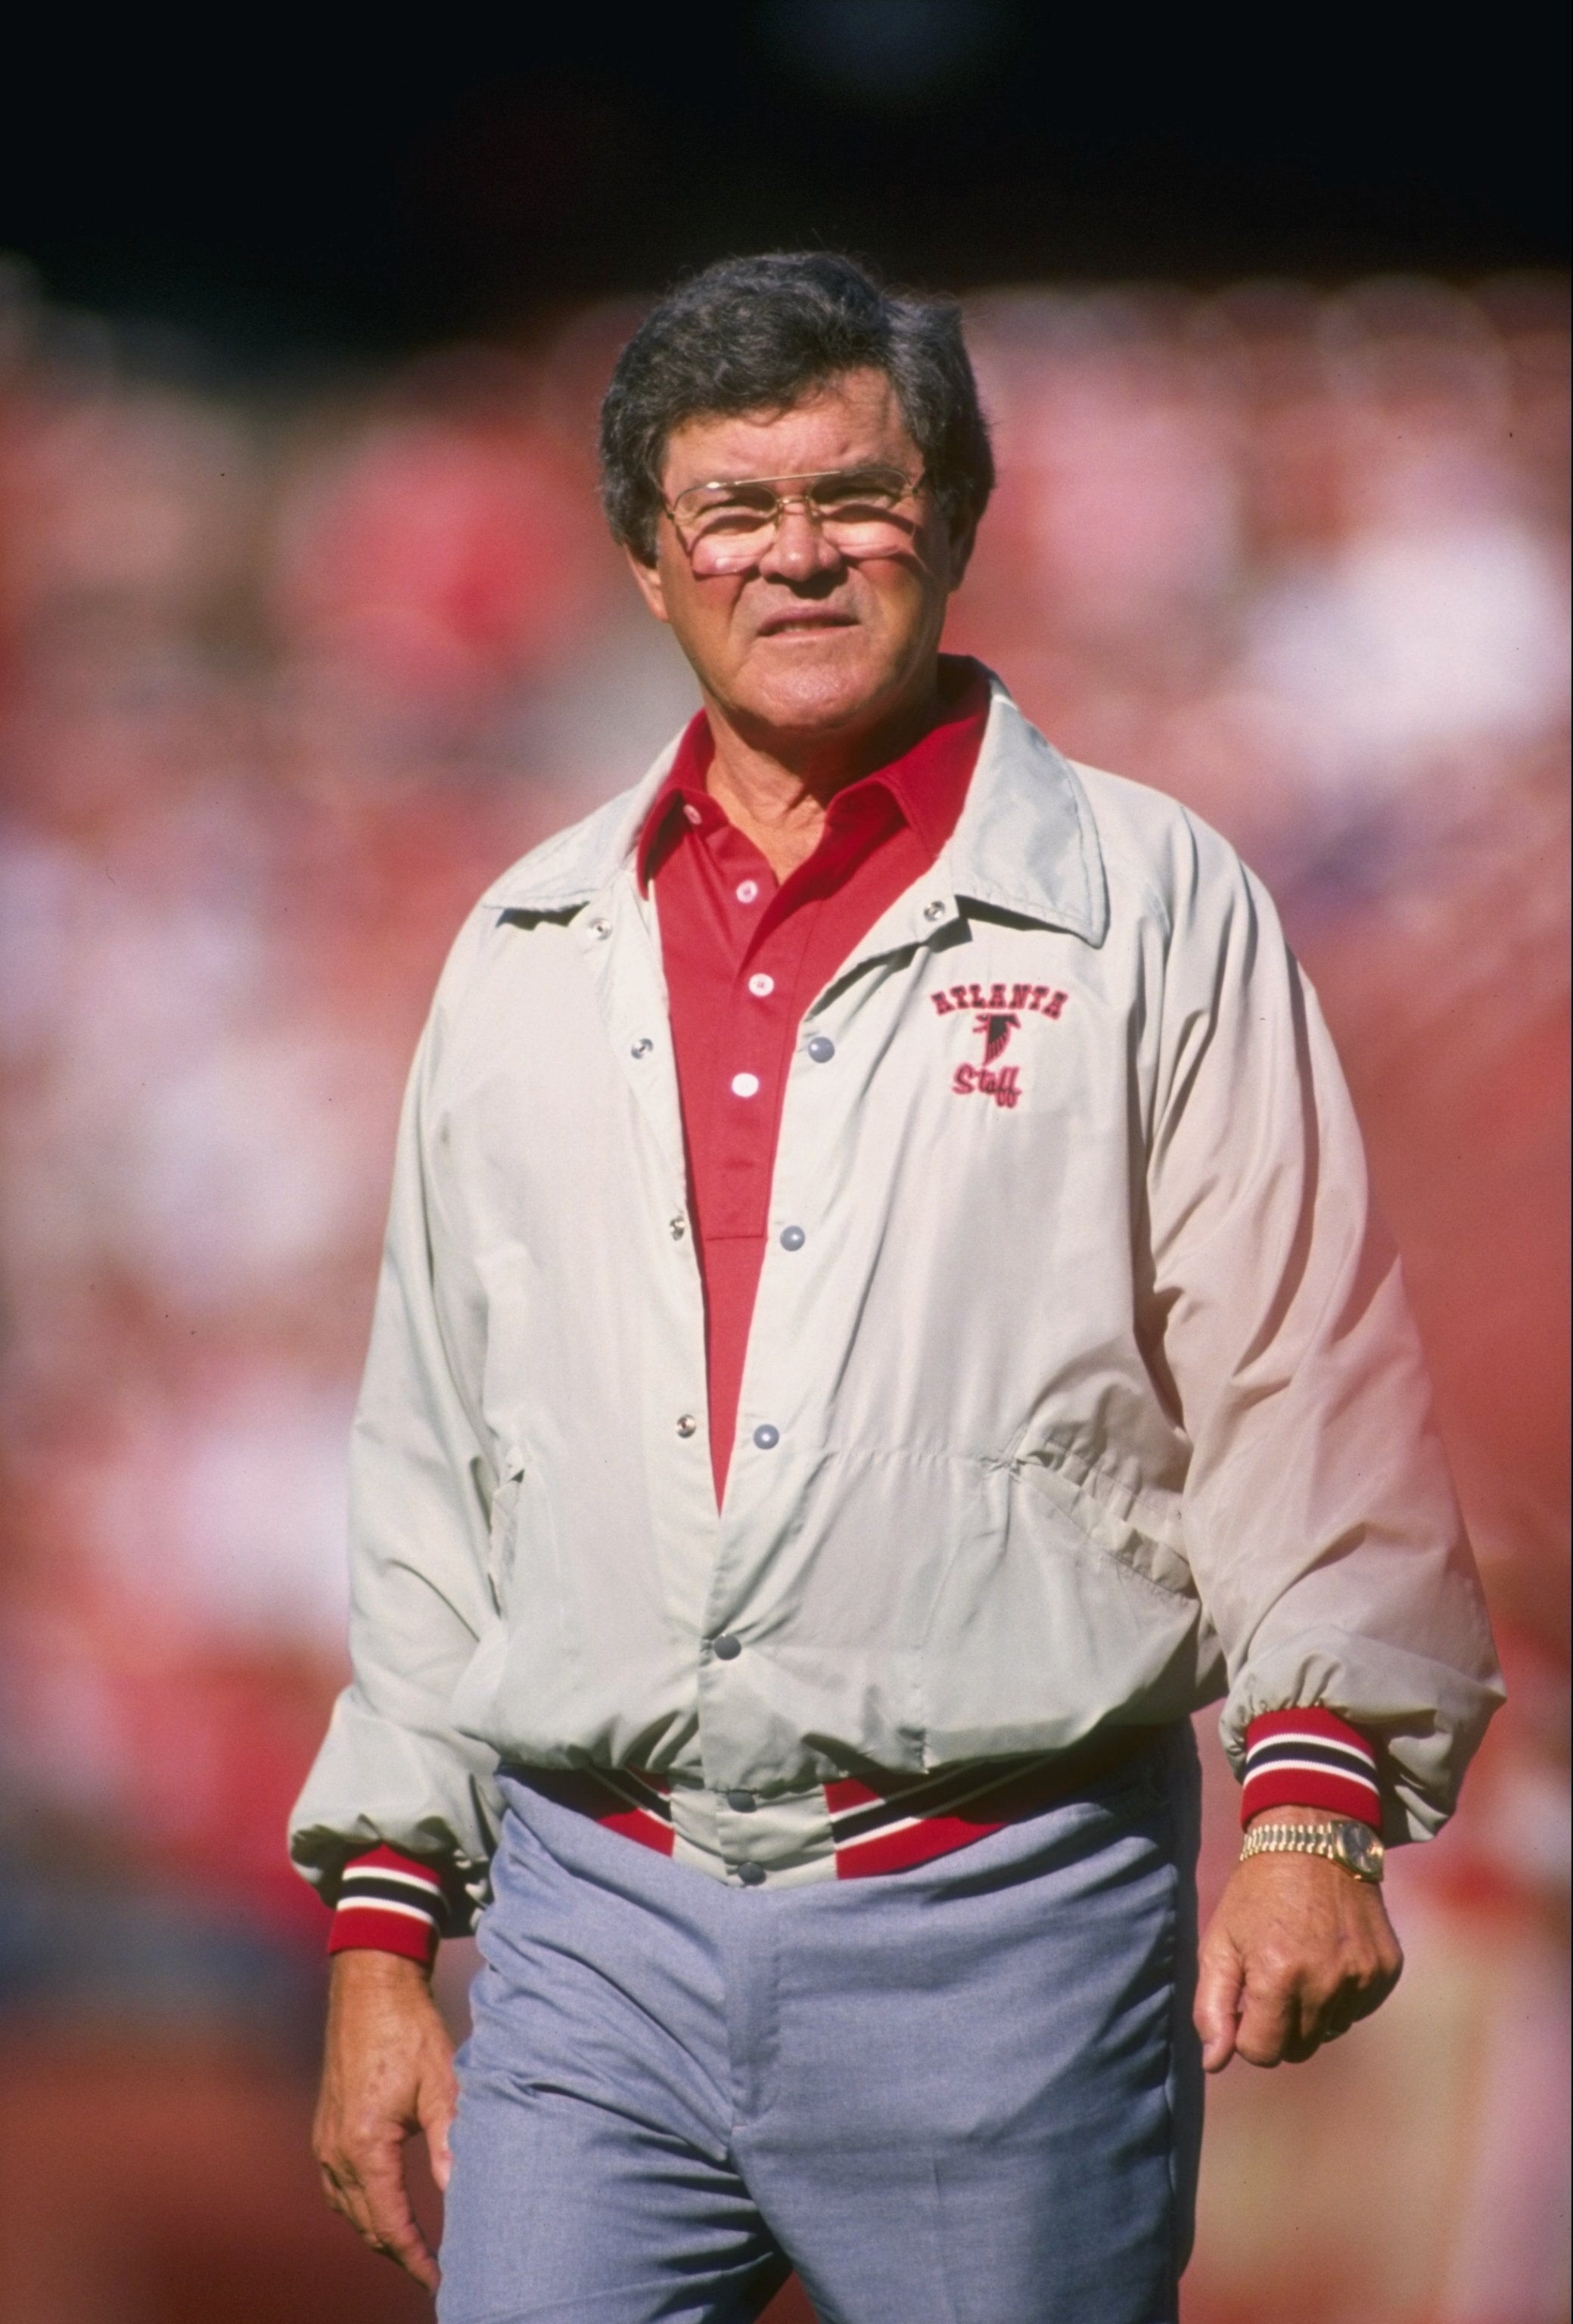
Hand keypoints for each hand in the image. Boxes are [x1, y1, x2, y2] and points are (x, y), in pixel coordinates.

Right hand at [313, 1948, 457, 2292]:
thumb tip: (460, 2190)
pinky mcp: (326, 2127)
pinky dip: (362, 2206)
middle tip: (432, 2270)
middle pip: (366, 2224)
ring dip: (377, 2231)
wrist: (371, 1986)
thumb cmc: (409, 2029)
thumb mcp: (441, 2084)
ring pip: (348, 2209)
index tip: (438, 2279)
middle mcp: (337, 2150)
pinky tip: (383, 2206)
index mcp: (365, 2145)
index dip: (414, 2257)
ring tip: (411, 2248)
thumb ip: (449, 2141)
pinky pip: (339, 2186)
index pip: (390, 2223)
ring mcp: (326, 2140)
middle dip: (397, 2252)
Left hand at [1194, 1817, 1402, 2071]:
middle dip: (1279, 2026)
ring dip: (1313, 2010)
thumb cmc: (1256, 1894)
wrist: (1313, 1840)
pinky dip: (1342, 1994)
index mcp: (1278, 1977)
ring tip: (1301, 1959)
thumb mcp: (1219, 1942)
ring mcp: (1362, 1976)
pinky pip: (1360, 2009)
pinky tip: (1329, 1954)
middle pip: (1299, 2048)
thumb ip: (1212, 2007)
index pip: (1262, 2053)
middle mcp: (1326, 1982)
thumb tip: (1213, 2064)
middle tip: (1271, 1980)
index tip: (1246, 2000)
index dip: (1247, 2032)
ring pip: (1331, 2030)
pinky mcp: (1387, 1969)